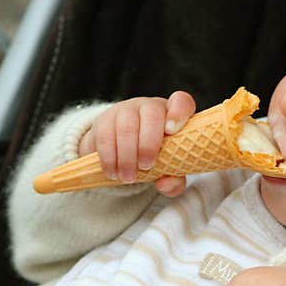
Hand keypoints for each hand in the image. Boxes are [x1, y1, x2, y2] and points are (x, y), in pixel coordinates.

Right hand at [78, 91, 195, 195]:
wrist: (121, 151)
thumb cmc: (154, 157)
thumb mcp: (168, 170)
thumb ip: (174, 180)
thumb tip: (165, 183)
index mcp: (172, 115)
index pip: (181, 102)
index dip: (178, 114)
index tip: (172, 131)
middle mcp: (150, 107)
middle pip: (152, 115)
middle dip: (148, 144)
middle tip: (146, 167)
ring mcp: (126, 110)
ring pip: (126, 126)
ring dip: (127, 156)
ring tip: (128, 177)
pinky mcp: (105, 119)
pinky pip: (105, 136)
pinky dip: (109, 158)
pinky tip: (112, 172)